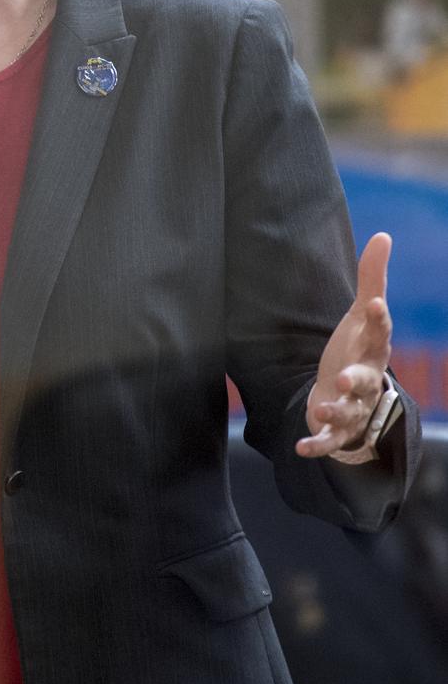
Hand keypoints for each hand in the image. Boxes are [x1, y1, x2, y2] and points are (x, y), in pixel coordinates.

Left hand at [297, 232, 392, 458]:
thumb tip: (383, 235)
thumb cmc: (358, 348)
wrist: (353, 395)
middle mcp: (367, 380)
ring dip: (335, 411)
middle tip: (345, 377)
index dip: (378, 320)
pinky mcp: (336, 429)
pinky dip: (316, 445)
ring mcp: (353, 406)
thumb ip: (372, 278)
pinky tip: (301, 448)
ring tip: (321, 408)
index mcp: (373, 349)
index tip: (373, 303)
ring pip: (348, 411)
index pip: (379, 333)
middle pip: (366, 380)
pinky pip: (328, 440)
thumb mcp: (362, 315)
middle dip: (357, 379)